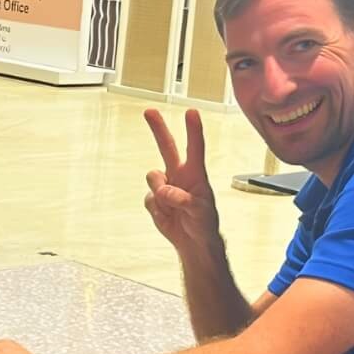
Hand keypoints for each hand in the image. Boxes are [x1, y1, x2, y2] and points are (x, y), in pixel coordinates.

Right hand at [143, 108, 218, 254]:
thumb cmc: (204, 223)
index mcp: (195, 174)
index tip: (191, 112)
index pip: (195, 149)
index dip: (193, 130)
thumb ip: (184, 199)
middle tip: (149, 111)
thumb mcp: (201, 212)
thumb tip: (164, 192)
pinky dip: (156, 210)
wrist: (193, 242)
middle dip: (158, 128)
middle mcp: (179, 175)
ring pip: (152, 176)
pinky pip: (148, 199)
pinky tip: (167, 216)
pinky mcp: (154, 200)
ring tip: (172, 206)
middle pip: (166, 147)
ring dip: (159, 191)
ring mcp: (164, 186)